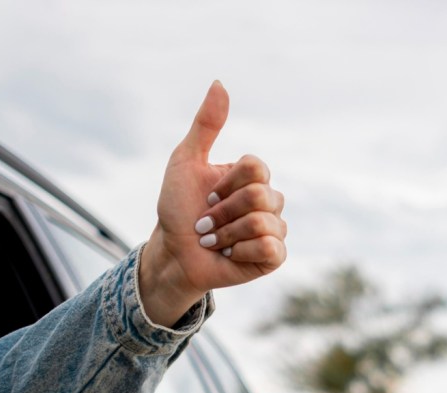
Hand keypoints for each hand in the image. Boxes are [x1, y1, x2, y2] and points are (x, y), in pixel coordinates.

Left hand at [139, 81, 287, 326]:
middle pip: (260, 195)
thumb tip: (219, 82)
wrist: (173, 253)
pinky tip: (230, 255)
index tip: (206, 196)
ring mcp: (273, 228)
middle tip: (205, 224)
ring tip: (215, 241)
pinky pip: (270, 247)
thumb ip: (205, 125)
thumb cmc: (177, 210)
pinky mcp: (273, 256)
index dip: (226, 184)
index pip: (256, 167)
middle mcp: (268, 200)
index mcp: (252, 178)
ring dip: (227, 234)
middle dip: (223, 212)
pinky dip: (242, 251)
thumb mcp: (185, 162)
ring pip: (263, 222)